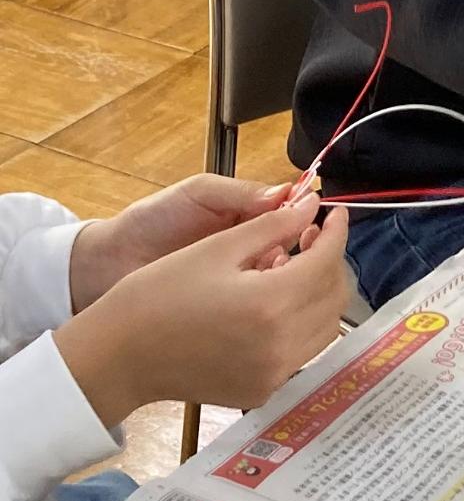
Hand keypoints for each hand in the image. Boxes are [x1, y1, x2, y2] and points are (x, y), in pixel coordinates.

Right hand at [54, 200, 351, 427]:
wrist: (119, 355)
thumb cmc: (157, 294)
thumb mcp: (214, 250)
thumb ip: (271, 226)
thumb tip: (310, 205)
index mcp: (270, 303)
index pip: (327, 261)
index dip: (337, 233)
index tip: (335, 214)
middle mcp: (282, 344)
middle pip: (335, 296)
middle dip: (332, 262)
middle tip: (312, 237)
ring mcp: (276, 373)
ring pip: (326, 327)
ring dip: (320, 294)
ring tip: (292, 267)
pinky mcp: (265, 390)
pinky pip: (302, 351)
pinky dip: (301, 323)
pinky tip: (275, 304)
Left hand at [68, 174, 293, 311]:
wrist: (112, 263)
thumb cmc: (151, 222)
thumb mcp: (198, 194)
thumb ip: (242, 192)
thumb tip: (292, 194)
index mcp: (251, 215)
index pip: (295, 215)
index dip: (309, 218)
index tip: (315, 221)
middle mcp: (257, 249)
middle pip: (300, 248)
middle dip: (302, 248)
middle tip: (293, 247)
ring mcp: (249, 280)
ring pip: (289, 278)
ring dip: (287, 274)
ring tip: (273, 269)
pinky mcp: (239, 308)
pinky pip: (267, 305)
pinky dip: (270, 299)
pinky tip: (262, 294)